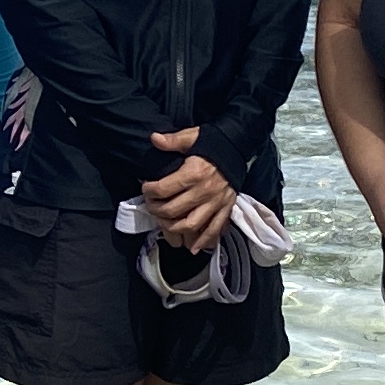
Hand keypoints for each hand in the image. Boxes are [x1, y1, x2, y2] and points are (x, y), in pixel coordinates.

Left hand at [135, 131, 237, 253]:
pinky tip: (193, 247)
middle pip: (173, 210)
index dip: (149, 191)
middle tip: (151, 206)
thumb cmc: (213, 143)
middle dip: (156, 210)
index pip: (164, 189)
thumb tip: (154, 138)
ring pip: (191, 224)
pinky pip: (214, 229)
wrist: (238, 147)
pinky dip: (204, 241)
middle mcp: (204, 191)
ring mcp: (216, 203)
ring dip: (173, 228)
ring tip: (164, 223)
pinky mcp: (226, 208)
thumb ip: (172, 140)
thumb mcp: (192, 136)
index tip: (145, 188)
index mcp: (194, 173)